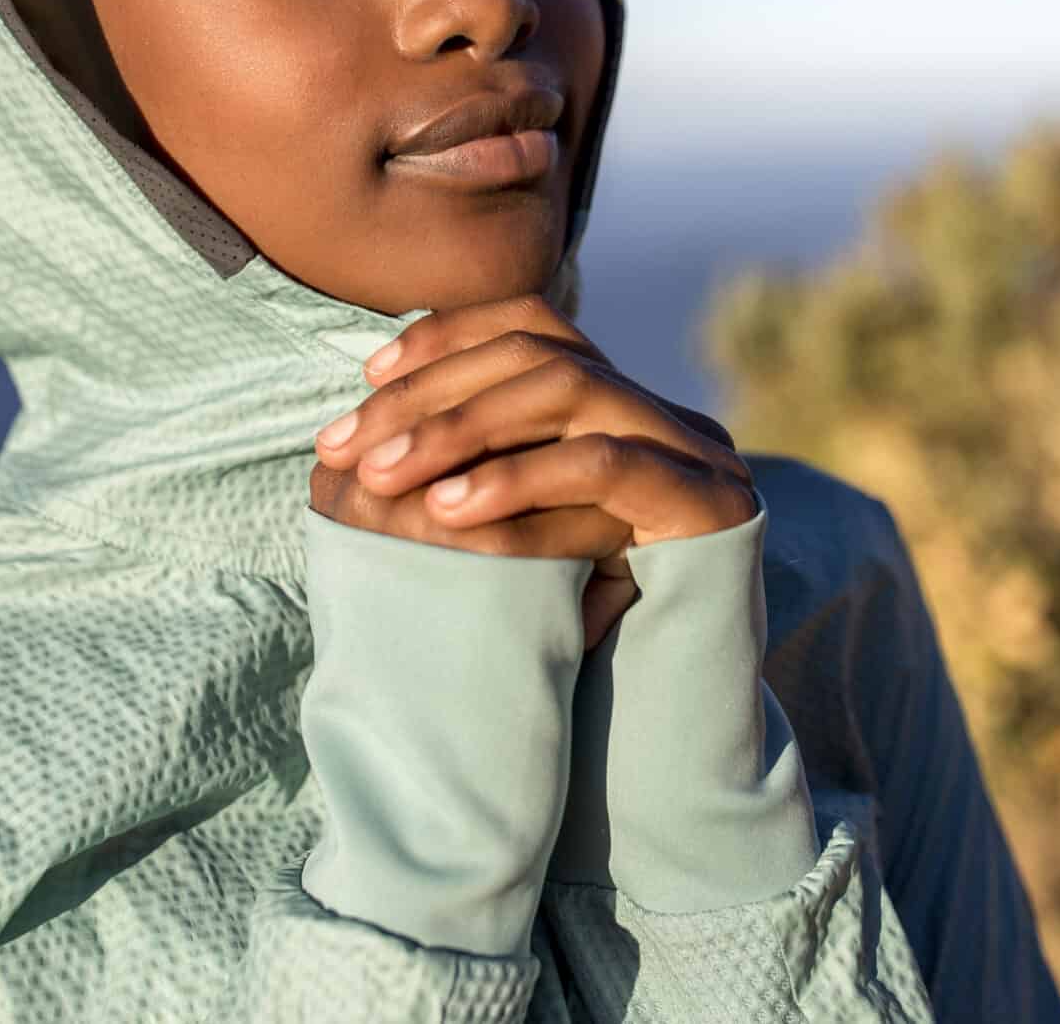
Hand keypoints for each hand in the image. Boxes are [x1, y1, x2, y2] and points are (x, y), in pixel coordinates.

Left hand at [307, 293, 756, 650]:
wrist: (665, 732)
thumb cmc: (569, 637)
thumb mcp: (511, 540)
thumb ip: (468, 477)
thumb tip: (364, 432)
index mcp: (621, 410)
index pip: (530, 326)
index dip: (448, 337)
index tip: (366, 375)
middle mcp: (665, 416)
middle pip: (538, 352)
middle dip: (431, 393)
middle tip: (348, 448)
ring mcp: (697, 454)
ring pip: (569, 389)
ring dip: (462, 428)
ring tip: (382, 479)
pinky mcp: (711, 503)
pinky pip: (605, 465)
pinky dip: (521, 478)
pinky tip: (450, 512)